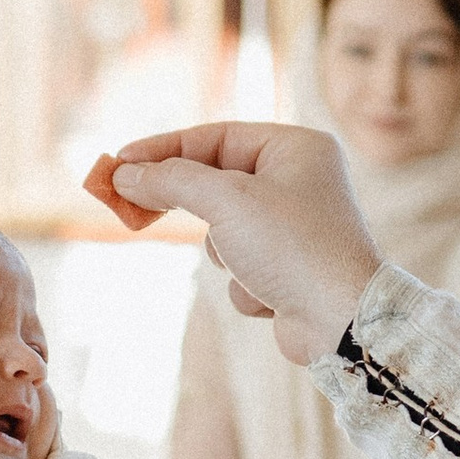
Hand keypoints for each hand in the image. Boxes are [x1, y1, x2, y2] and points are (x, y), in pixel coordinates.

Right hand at [83, 122, 379, 366]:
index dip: (163, 150)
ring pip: (223, 230)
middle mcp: (299, 180)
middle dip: (185, 203)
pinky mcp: (288, 268)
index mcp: (295, 147)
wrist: (340, 321)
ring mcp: (293, 227)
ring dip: (224, 252)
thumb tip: (125, 173)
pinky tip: (270, 295)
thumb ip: (172, 181)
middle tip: (128, 204)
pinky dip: (244, 282)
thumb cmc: (294, 249)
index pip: (214, 137)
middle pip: (215, 182)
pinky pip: (240, 266)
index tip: (119, 163)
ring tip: (250, 265)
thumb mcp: (226, 201)